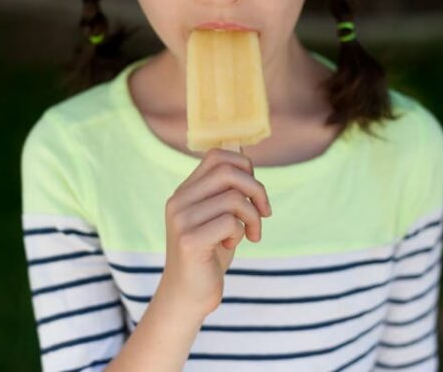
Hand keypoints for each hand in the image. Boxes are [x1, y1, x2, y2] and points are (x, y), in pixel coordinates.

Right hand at [160, 148, 271, 317]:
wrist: (188, 294)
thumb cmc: (209, 254)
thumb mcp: (219, 216)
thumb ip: (226, 189)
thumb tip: (242, 148)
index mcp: (184, 191)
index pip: (216, 156)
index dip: (244, 166)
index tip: (253, 192)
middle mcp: (178, 201)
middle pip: (228, 172)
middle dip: (257, 190)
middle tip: (265, 213)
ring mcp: (181, 220)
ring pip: (234, 199)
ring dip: (253, 217)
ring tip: (251, 234)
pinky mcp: (189, 241)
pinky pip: (231, 222)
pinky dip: (241, 233)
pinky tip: (231, 246)